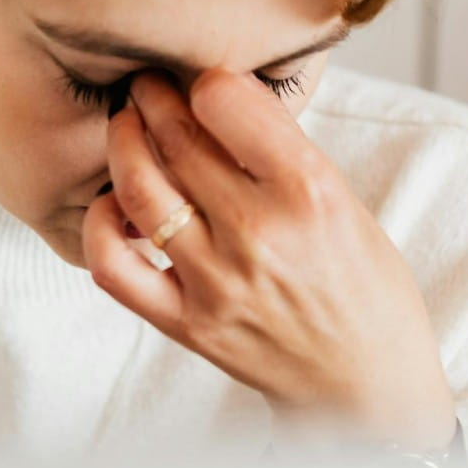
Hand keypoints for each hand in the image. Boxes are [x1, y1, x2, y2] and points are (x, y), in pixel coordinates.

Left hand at [82, 67, 456, 454]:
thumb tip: (218, 101)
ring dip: (122, 144)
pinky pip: (113, 267)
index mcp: (309, 190)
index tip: (200, 81)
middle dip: (151, 97)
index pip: (225, 101)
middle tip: (147, 86)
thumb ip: (282, 154)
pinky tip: (114, 204)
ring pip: (138, 189)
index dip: (204, 80)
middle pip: (175, 137)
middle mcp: (259, 231)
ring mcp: (216, 281)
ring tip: (126, 127)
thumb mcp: (347, 202)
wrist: (367, 388)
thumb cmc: (364, 289)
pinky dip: (99, 226)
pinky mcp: (188, 323)